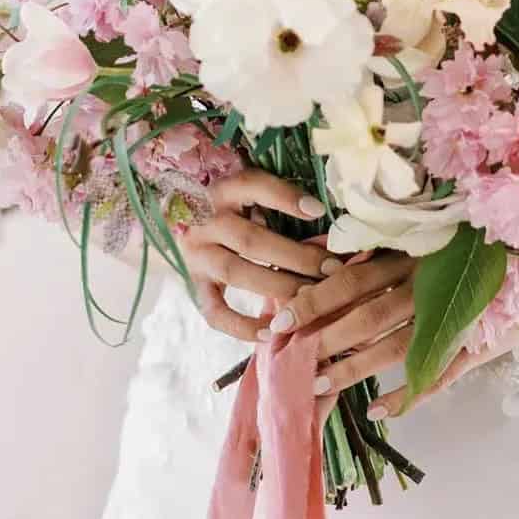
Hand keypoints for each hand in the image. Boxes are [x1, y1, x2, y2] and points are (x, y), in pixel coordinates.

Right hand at [179, 168, 339, 341]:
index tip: (319, 211)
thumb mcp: (249, 189)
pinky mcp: (195, 284)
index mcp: (222, 189)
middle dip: (297, 257)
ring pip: (236, 272)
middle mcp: (205, 221)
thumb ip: (276, 197)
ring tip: (310, 298)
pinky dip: (241, 326)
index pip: (252, 186)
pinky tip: (270, 331)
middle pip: (251, 240)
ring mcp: (197, 255)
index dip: (285, 198)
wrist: (186, 214)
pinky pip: (214, 311)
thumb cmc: (234, 202)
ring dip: (277, 287)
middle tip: (331, 269)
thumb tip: (322, 213)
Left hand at [266, 249, 518, 418]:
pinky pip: (437, 373)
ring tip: (319, 388)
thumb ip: (372, 243)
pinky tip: (378, 409)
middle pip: (364, 315)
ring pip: (393, 347)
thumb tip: (319, 250)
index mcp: (407, 253)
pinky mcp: (472, 342)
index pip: (349, 278)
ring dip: (354, 370)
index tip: (277, 319)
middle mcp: (424, 283)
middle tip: (288, 361)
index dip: (312, 299)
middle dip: (323, 340)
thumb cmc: (464, 241)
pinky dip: (407, 394)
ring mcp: (450, 315)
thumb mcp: (418, 234)